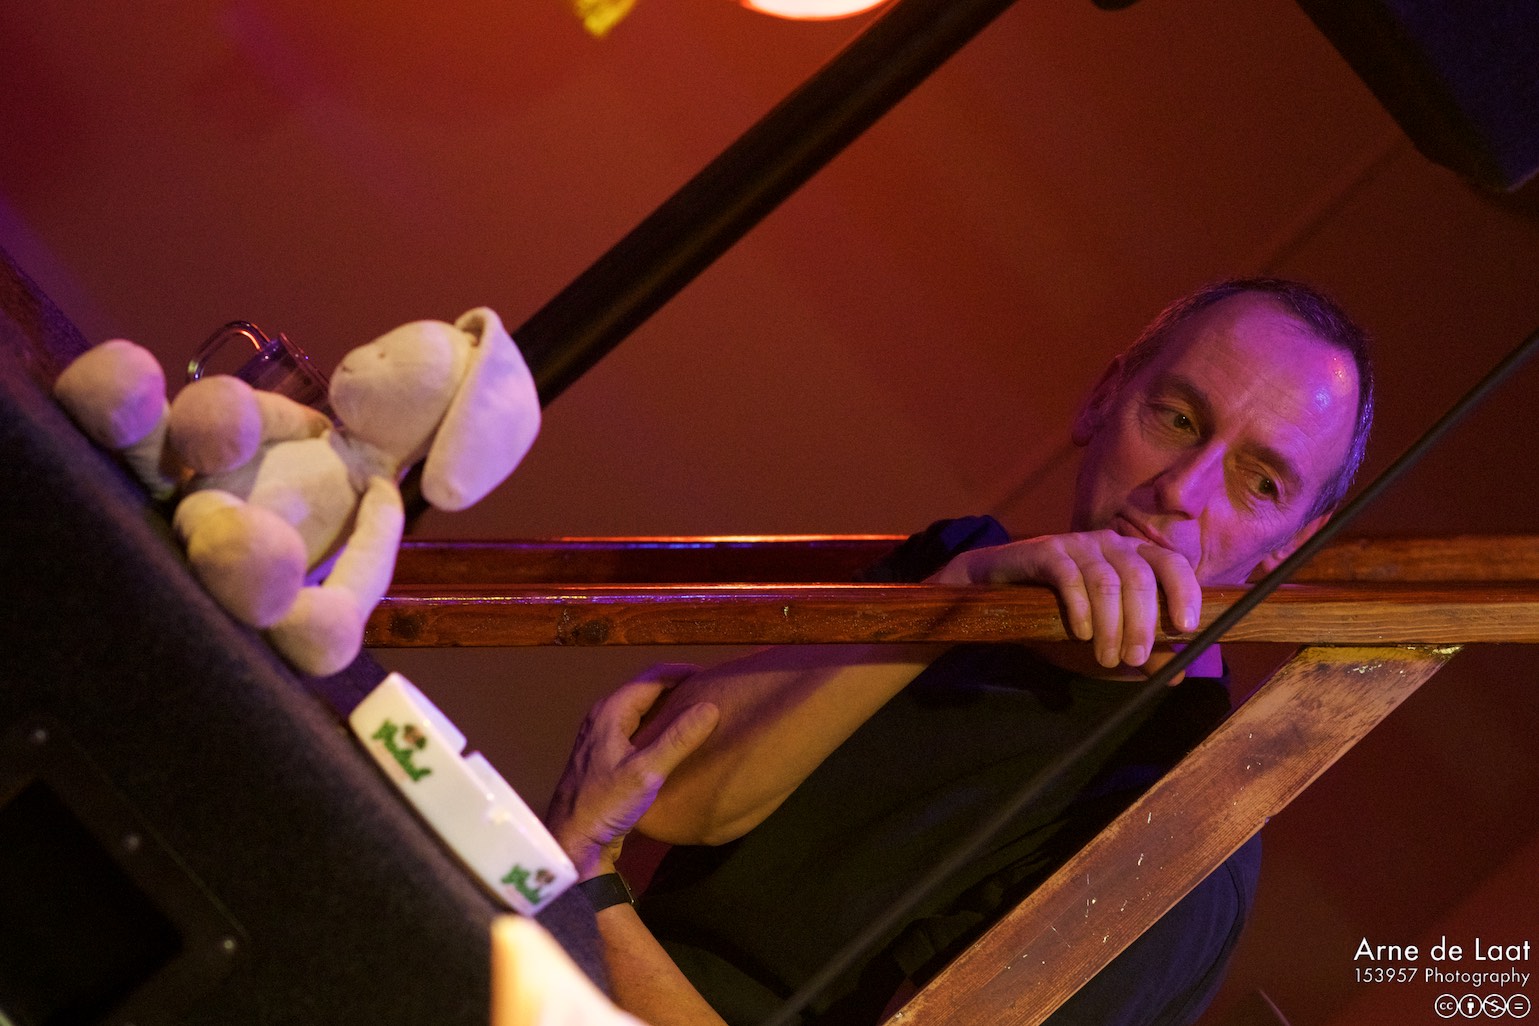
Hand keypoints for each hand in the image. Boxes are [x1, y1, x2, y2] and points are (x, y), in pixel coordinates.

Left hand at [545, 665, 719, 878]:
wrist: (573, 841)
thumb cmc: (605, 804)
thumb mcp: (647, 773)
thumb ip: (678, 739)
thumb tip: (710, 706)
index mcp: (611, 711)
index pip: (653, 676)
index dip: (684, 672)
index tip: (713, 677)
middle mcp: (604, 715)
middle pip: (647, 690)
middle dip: (678, 688)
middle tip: (710, 695)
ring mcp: (602, 734)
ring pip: (642, 709)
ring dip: (669, 708)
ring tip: (699, 715)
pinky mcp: (605, 753)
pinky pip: (637, 727)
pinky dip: (658, 726)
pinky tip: (676, 741)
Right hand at [925, 530, 1200, 676]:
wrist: (992, 596)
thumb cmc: (1054, 616)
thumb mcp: (1102, 641)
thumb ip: (1138, 653)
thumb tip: (1178, 674)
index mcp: (1131, 557)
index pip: (1171, 564)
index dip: (1184, 592)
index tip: (1187, 628)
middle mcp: (1109, 543)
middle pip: (1139, 577)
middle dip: (1142, 623)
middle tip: (1135, 659)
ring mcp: (1075, 543)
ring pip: (1106, 581)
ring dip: (1111, 624)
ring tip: (1105, 656)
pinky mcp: (1043, 550)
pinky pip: (1069, 575)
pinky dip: (1079, 607)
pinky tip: (1079, 632)